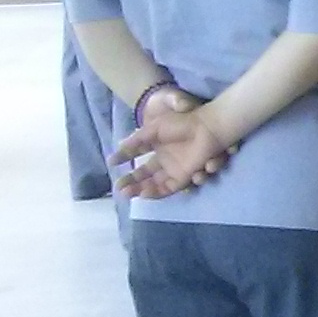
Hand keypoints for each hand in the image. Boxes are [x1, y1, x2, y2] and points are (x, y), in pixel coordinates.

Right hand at [115, 96, 230, 196]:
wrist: (206, 127)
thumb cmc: (181, 123)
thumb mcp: (153, 129)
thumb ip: (136, 140)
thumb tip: (117, 149)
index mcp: (157, 146)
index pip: (137, 157)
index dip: (124, 160)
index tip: (110, 164)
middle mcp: (165, 160)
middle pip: (144, 175)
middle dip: (130, 183)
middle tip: (118, 188)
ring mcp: (174, 169)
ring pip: (154, 184)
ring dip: (140, 189)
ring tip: (126, 192)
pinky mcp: (184, 176)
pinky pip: (168, 188)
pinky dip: (156, 192)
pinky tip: (144, 192)